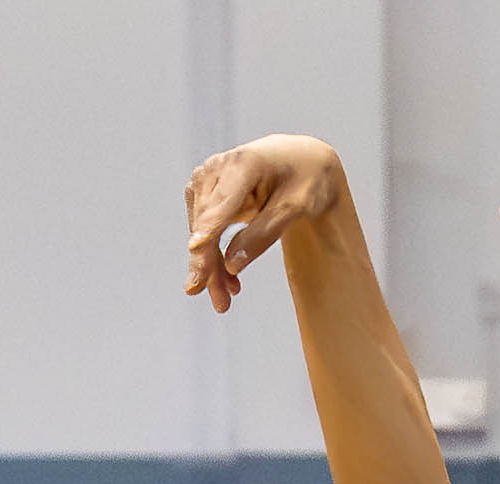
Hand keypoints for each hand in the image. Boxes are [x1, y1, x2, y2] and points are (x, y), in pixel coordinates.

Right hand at [184, 134, 342, 311]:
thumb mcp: (296, 207)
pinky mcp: (204, 195)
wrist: (302, 163)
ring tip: (224, 300)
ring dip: (210, 267)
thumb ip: (265, 233)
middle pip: (207, 223)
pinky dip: (213, 257)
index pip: (222, 203)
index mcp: (244, 163)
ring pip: (200, 232)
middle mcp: (218, 168)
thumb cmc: (304, 180)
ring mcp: (207, 181)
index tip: (196, 249)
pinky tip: (227, 280)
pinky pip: (204, 232)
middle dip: (210, 264)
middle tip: (221, 304)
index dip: (209, 227)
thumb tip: (232, 264)